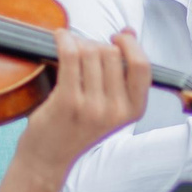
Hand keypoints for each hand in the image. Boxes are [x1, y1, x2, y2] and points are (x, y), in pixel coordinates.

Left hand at [0, 29, 155, 191]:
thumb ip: (122, 71)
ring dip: (77, 42)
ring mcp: (92, 107)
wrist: (48, 158)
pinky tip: (59, 37)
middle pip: (111, 53)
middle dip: (95, 44)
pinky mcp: (68, 102)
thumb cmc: (77, 127)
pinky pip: (70, 56)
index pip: (142, 66)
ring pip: (90, 51)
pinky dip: (64, 40)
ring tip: (68, 49)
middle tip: (82, 51)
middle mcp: (115, 111)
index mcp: (133, 111)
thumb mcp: (110, 105)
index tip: (117, 38)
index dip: (130, 45)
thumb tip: (129, 32)